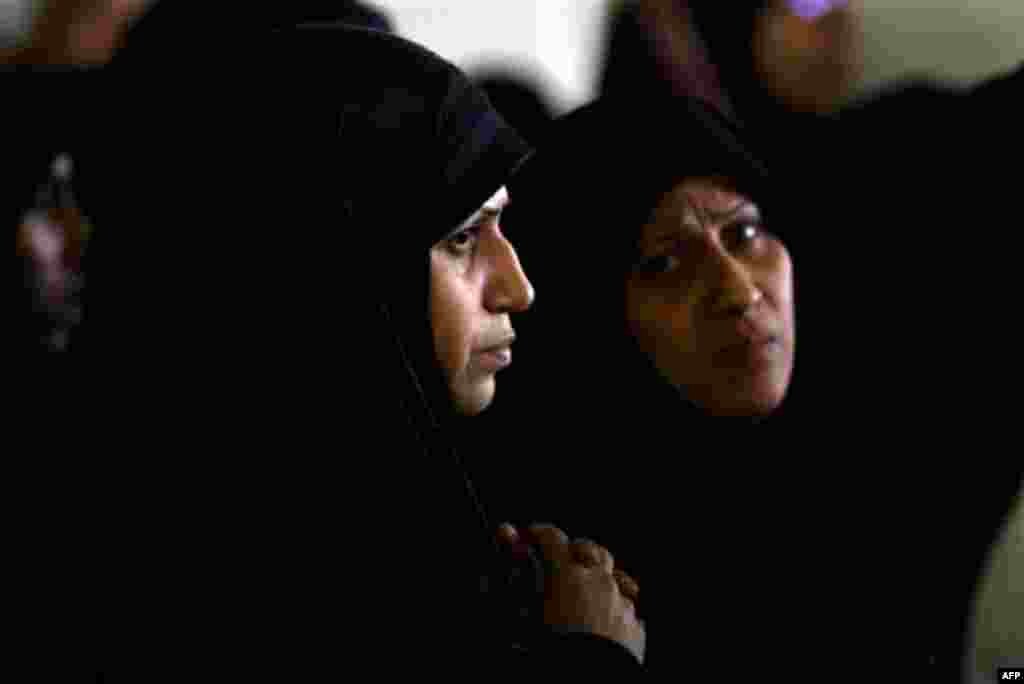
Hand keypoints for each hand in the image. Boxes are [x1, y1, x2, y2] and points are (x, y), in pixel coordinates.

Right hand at [497, 522, 645, 663]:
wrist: (586, 677)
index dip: (538, 534)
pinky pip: (628, 605)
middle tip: (560, 562)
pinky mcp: (634, 626)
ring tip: (586, 590)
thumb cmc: (549, 648)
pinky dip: (616, 606)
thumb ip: (509, 575)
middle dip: (574, 552)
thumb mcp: (517, 613)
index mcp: (565, 574)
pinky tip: (605, 618)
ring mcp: (619, 602)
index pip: (552, 537)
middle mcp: (597, 581)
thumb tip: (504, 540)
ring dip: (599, 577)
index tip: (529, 538)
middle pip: (589, 550)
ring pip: (613, 574)